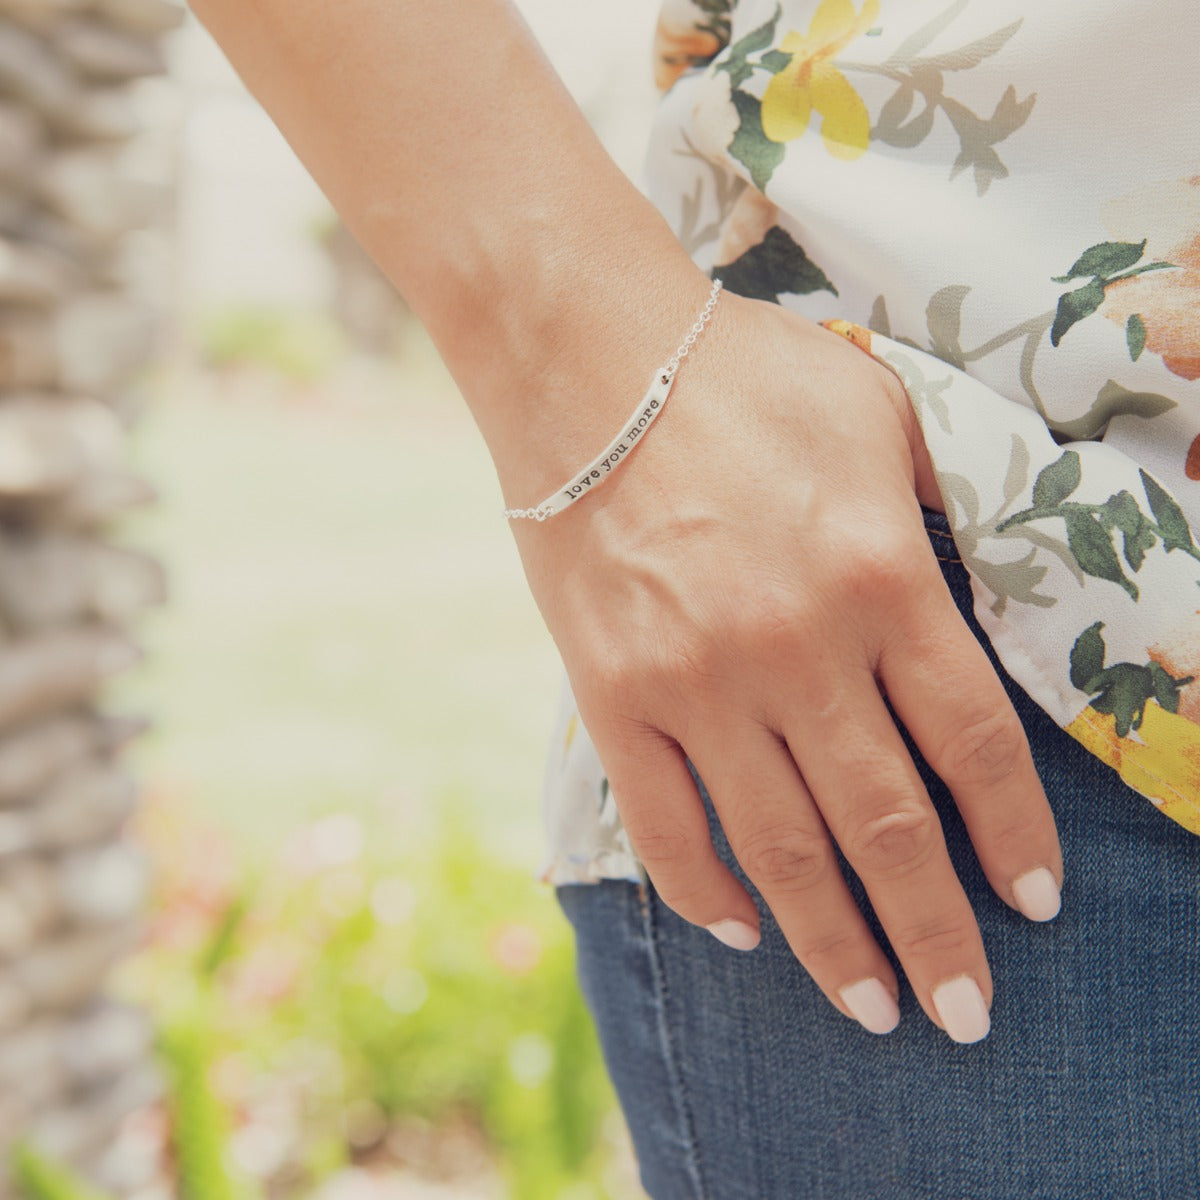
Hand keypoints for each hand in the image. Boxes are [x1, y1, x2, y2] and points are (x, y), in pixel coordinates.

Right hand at [512, 291, 1062, 1043]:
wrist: (589, 360)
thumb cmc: (743, 377)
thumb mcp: (883, 418)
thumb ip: (941, 519)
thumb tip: (975, 607)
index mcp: (882, 575)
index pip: (974, 743)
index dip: (1013, 837)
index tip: (1033, 905)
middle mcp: (797, 646)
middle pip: (887, 824)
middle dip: (935, 934)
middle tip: (966, 1014)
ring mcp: (697, 679)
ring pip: (781, 847)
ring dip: (833, 943)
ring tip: (876, 1010)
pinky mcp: (613, 692)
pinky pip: (663, 821)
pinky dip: (705, 889)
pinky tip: (744, 932)